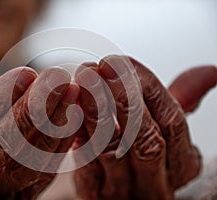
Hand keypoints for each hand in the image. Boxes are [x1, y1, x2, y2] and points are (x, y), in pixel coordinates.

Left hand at [73, 55, 215, 199]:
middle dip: (123, 97)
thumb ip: (182, 99)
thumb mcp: (163, 129)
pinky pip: (85, 163)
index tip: (120, 62)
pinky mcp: (94, 194)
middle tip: (100, 68)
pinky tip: (71, 108)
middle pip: (146, 139)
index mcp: (181, 163)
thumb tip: (210, 71)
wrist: (113, 188)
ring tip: (84, 82)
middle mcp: (156, 181)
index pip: (172, 120)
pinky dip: (78, 132)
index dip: (145, 86)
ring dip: (97, 111)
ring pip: (112, 151)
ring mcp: (124, 190)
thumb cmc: (140, 151)